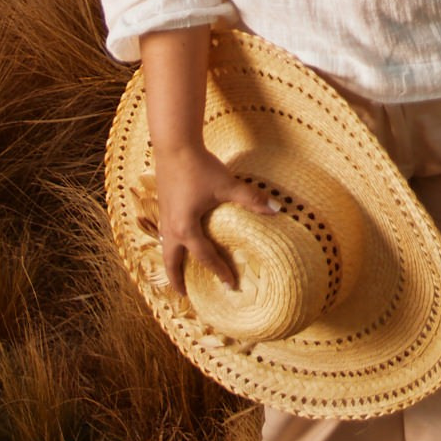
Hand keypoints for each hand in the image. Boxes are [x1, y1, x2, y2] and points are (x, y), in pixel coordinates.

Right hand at [152, 139, 271, 296]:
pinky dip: (169, 244)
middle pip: (171, 262)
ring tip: (177, 272)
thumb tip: (277, 209)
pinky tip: (176, 240)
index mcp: (186, 228)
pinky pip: (163, 234)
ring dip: (171, 262)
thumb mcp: (227, 185)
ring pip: (164, 248)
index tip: (231, 285)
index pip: (205, 257)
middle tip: (185, 295)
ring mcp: (164, 217)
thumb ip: (251, 199)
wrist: (174, 145)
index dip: (220, 271)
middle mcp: (171, 228)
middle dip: (177, 280)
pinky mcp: (163, 205)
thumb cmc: (200, 167)